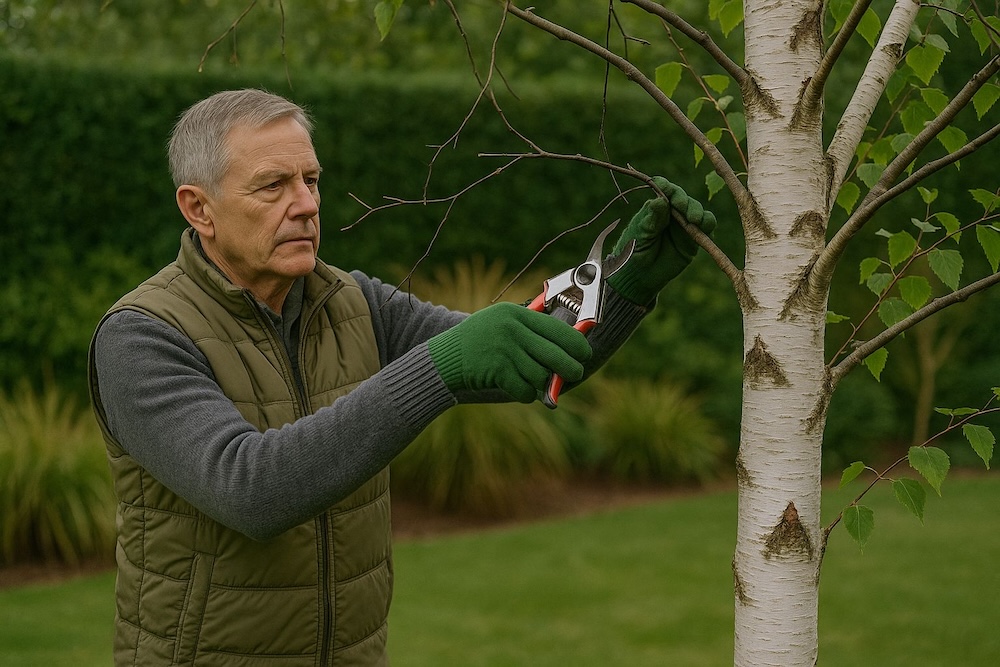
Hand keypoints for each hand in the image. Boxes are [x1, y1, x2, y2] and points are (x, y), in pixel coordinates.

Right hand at [427, 302, 592, 402]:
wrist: (443, 357)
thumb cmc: (479, 341)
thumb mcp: (502, 322)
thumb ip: (531, 328)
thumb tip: (569, 340)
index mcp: (517, 314)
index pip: (558, 329)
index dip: (577, 344)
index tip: (585, 353)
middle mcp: (512, 329)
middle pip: (557, 354)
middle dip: (570, 368)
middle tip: (574, 373)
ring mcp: (504, 350)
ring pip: (541, 375)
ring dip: (540, 383)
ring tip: (532, 379)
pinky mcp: (497, 370)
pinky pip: (525, 389)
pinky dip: (525, 393)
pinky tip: (517, 387)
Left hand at [607, 176, 716, 304]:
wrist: (638, 276)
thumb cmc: (633, 252)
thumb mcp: (640, 234)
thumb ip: (652, 219)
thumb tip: (660, 199)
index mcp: (655, 208)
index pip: (664, 191)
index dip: (666, 186)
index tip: (664, 186)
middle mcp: (671, 214)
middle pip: (683, 198)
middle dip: (683, 200)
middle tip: (681, 206)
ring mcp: (684, 226)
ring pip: (696, 211)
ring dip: (697, 211)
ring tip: (693, 219)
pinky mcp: (693, 239)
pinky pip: (706, 227)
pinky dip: (708, 223)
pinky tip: (703, 225)